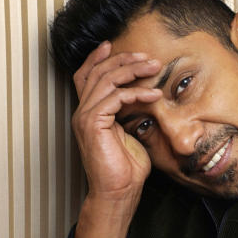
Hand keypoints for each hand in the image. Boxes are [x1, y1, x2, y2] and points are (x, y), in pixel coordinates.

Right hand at [71, 41, 162, 200]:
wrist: (118, 192)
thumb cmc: (126, 169)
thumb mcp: (131, 133)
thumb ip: (131, 114)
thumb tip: (145, 99)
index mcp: (90, 113)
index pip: (87, 76)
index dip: (97, 58)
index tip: (113, 45)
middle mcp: (83, 112)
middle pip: (98, 72)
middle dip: (124, 60)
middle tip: (148, 58)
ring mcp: (85, 117)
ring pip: (105, 80)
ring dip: (132, 70)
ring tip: (154, 68)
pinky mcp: (93, 124)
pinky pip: (114, 98)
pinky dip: (136, 93)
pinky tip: (153, 95)